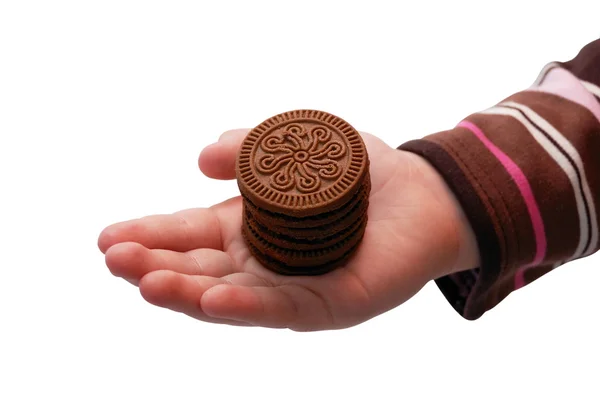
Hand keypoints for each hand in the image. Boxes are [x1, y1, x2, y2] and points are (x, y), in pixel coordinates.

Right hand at [98, 130, 477, 330]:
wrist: (422, 193)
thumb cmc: (356, 171)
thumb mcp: (293, 146)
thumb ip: (248, 148)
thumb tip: (201, 157)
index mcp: (248, 228)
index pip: (190, 235)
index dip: (150, 235)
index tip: (108, 236)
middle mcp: (262, 264)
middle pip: (200, 270)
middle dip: (155, 265)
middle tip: (113, 258)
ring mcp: (291, 288)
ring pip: (231, 296)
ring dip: (187, 292)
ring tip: (147, 282)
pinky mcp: (329, 305)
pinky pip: (282, 307)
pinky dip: (245, 304)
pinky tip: (212, 298)